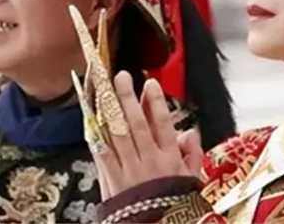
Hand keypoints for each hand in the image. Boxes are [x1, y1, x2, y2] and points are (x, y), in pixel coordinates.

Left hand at [92, 72, 203, 199]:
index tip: (151, 84)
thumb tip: (190, 132)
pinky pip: (102, 155)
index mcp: (169, 160)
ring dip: (111, 110)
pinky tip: (91, 120)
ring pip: (118, 134)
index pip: (162, 125)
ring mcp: (128, 171)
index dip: (156, 103)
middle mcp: (148, 161)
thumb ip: (192, 155)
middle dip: (129, 98)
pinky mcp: (111, 181)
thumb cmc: (173, 206)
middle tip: (122, 77)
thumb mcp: (191, 181)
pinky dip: (97, 136)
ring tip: (105, 90)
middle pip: (136, 124)